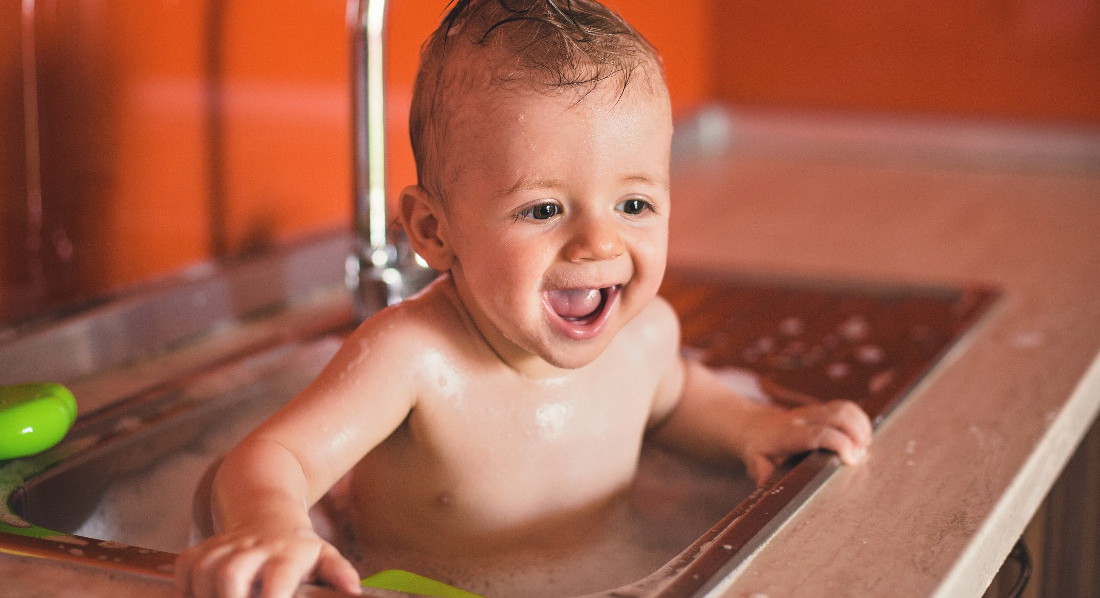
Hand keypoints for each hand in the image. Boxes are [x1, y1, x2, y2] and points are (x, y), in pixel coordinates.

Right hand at [175, 525, 361, 597]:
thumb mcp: (324, 557)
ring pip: (204, 572)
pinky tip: (204, 596)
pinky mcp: (201, 549)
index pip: (279, 577)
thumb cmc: (299, 549)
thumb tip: (353, 591)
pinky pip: (185, 570)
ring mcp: (225, 547)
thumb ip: (339, 573)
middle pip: (231, 575)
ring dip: (209, 595)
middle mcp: (253, 547)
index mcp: (287, 554)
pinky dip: (187, 590)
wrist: (267, 513)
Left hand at [739, 399, 870, 486]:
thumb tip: (765, 483)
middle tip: (860, 456)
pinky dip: (860, 420)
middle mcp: (803, 418)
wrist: (753, 426)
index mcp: (788, 434)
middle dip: (856, 435)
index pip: (818, 434)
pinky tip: (862, 437)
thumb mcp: (755, 462)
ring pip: (844, 408)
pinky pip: (846, 407)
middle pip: (837, 416)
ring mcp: (813, 411)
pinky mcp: (821, 409)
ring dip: (861, 426)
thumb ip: (762, 472)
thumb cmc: (758, 449)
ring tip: (863, 447)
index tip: (851, 460)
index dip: (839, 444)